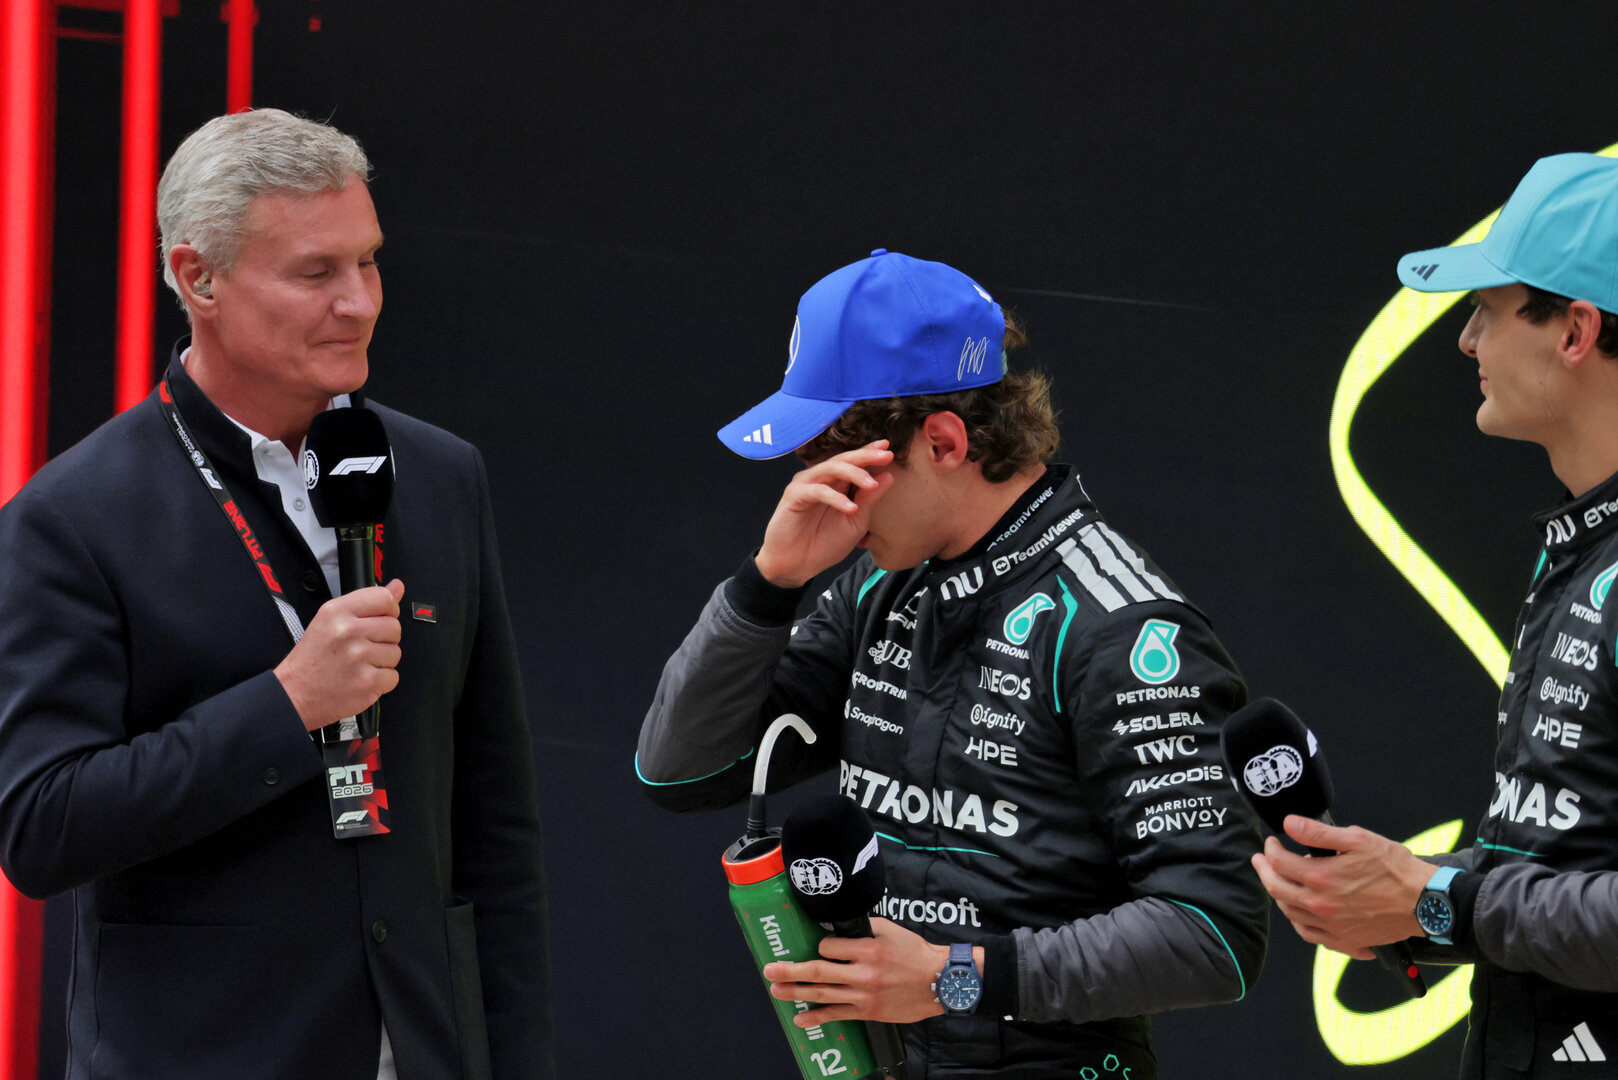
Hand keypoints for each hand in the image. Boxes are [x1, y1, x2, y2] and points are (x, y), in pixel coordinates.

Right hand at [274, 579, 404, 730]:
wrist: (295, 693)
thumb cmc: (312, 659)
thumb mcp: (331, 620)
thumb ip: (366, 602)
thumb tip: (397, 586)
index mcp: (337, 612)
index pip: (384, 598)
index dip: (389, 609)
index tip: (382, 617)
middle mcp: (348, 631)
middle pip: (394, 627)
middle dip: (384, 639)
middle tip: (363, 647)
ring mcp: (359, 657)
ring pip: (396, 652)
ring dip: (382, 661)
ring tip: (359, 663)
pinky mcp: (367, 681)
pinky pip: (393, 676)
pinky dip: (381, 681)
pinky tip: (362, 677)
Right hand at [754, 442, 894, 587]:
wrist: (797, 565)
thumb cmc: (824, 544)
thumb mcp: (855, 522)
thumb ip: (869, 500)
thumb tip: (889, 476)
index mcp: (836, 483)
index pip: (854, 462)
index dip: (870, 453)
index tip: (890, 449)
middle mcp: (821, 478)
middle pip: (844, 459)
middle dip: (866, 456)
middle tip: (887, 456)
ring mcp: (806, 484)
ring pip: (831, 469)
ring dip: (854, 474)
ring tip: (872, 484)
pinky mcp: (794, 495)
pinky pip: (818, 490)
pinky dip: (835, 498)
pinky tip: (851, 508)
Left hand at [762, 917, 958, 1025]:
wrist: (939, 981)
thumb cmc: (914, 953)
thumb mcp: (889, 930)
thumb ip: (862, 929)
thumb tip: (836, 929)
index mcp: (867, 948)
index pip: (828, 946)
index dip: (820, 945)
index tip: (821, 945)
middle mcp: (863, 973)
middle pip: (818, 971)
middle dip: (790, 971)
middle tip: (769, 970)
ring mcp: (864, 995)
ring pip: (823, 994)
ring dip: (796, 992)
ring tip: (776, 990)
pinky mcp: (868, 1011)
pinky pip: (837, 1015)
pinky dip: (817, 1017)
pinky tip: (801, 1018)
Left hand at [1250, 815, 1431, 958]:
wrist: (1425, 903)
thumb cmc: (1395, 869)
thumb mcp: (1357, 839)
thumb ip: (1318, 833)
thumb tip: (1289, 823)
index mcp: (1320, 878)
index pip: (1278, 863)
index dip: (1270, 849)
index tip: (1271, 842)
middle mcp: (1320, 906)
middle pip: (1277, 889)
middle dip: (1263, 871)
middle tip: (1260, 860)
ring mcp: (1330, 926)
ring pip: (1290, 912)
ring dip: (1280, 894)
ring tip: (1278, 881)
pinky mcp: (1344, 941)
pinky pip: (1309, 934)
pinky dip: (1299, 922)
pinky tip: (1300, 912)